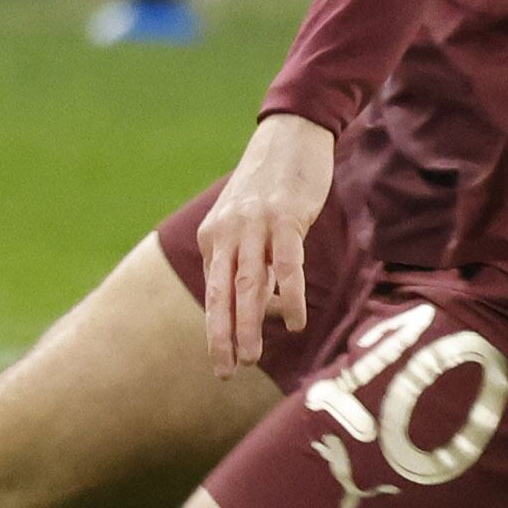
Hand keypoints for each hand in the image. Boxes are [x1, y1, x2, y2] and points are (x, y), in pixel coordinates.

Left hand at [194, 114, 338, 373]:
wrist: (290, 135)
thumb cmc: (271, 185)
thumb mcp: (247, 222)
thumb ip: (248, 260)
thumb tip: (260, 306)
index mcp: (213, 237)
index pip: (213, 292)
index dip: (217, 329)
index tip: (221, 363)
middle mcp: (227, 232)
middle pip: (223, 293)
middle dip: (222, 336)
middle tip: (225, 372)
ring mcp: (255, 224)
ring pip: (249, 284)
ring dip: (248, 323)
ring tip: (251, 358)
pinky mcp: (285, 216)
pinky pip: (285, 264)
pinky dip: (288, 295)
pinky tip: (293, 322)